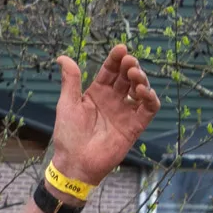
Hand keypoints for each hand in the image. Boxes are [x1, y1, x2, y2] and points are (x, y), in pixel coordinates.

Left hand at [49, 44, 160, 187]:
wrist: (75, 163)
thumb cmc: (68, 135)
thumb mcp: (67, 104)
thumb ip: (70, 80)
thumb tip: (62, 57)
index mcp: (97, 93)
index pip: (110, 70)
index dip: (116, 59)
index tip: (120, 49)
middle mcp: (113, 100)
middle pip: (127, 77)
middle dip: (130, 66)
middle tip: (129, 62)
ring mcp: (125, 112)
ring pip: (140, 89)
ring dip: (141, 79)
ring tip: (134, 76)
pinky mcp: (135, 126)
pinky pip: (148, 109)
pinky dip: (150, 98)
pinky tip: (142, 92)